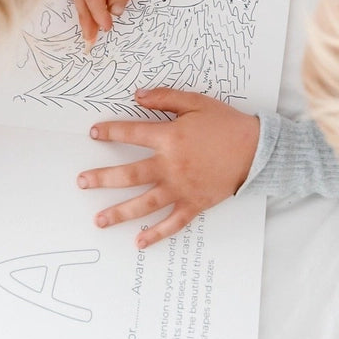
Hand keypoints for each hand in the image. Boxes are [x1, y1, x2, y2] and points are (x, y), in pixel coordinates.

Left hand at [76, 88, 259, 248]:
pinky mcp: (194, 204)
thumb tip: (137, 96)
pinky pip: (172, 222)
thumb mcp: (196, 103)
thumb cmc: (226, 124)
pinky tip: (139, 242)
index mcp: (169, 138)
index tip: (93, 133)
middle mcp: (171, 166)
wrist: (257, 150)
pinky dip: (156, 234)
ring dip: (119, 212)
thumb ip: (165, 98)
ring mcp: (181, 188)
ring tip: (98, 220)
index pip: (131, 134)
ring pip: (144, 203)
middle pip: (128, 175)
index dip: (110, 132)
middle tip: (81, 182)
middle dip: (102, 178)